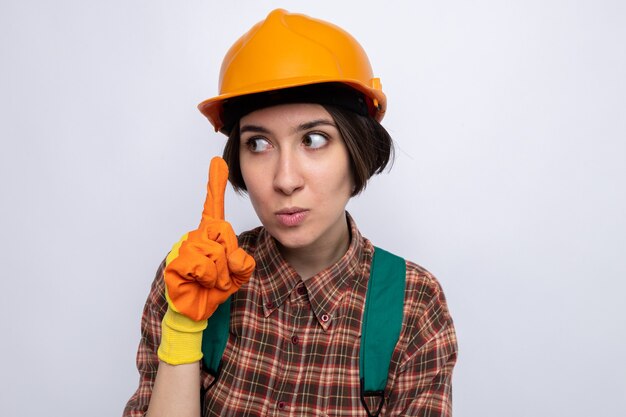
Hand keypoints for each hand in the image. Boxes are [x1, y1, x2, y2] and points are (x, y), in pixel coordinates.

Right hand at [164, 157, 255, 321]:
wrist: (196, 310)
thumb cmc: (214, 288)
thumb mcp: (237, 273)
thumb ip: (242, 262)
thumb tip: (232, 254)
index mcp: (210, 235)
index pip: (213, 206)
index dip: (215, 184)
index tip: (218, 162)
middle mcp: (196, 236)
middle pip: (223, 232)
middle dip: (229, 257)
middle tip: (220, 273)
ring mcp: (184, 247)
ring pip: (215, 252)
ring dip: (219, 272)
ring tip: (210, 281)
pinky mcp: (176, 262)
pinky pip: (203, 265)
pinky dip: (207, 277)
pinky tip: (200, 282)